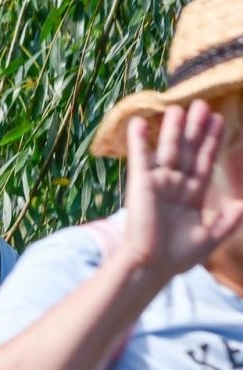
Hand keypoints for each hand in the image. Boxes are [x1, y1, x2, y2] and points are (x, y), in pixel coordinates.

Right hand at [120, 103, 242, 280]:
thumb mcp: (209, 238)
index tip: (219, 120)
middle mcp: (175, 184)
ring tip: (178, 107)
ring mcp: (158, 182)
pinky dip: (138, 140)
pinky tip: (138, 122)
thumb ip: (226, 221)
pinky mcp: (140, 184)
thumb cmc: (177, 256)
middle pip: (188, 150)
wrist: (151, 265)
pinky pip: (140, 158)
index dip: (211, 141)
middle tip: (202, 104)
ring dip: (172, 129)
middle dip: (195, 128)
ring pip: (168, 150)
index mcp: (192, 195)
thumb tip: (241, 204)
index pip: (204, 161)